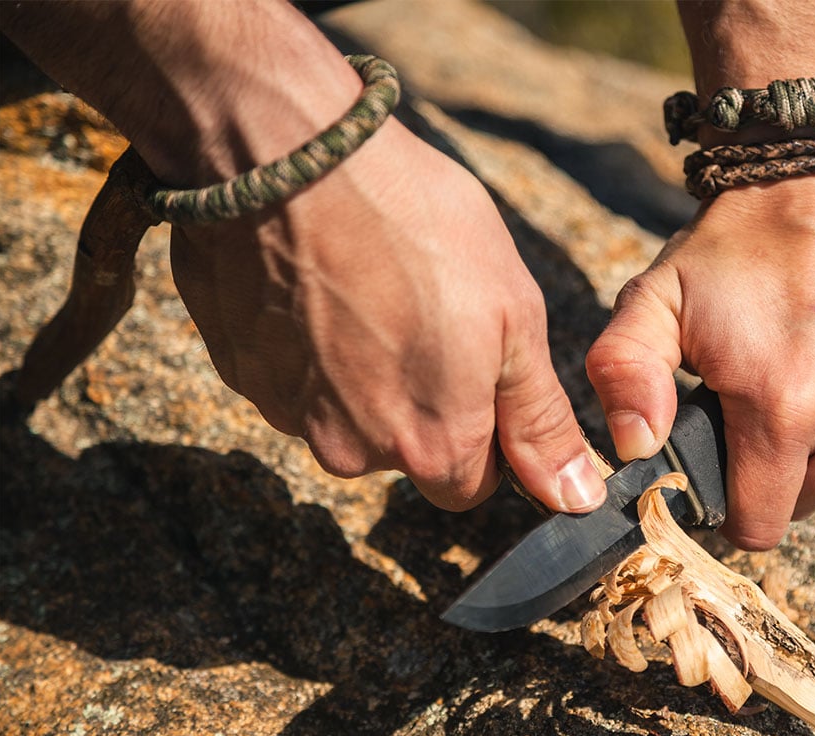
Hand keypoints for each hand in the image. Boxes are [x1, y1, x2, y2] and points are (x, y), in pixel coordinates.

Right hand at [169, 119, 606, 512]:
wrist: (287, 158)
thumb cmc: (416, 226)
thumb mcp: (513, 317)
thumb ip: (540, 420)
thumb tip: (574, 497)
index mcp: (432, 445)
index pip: (470, 484)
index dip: (483, 432)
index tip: (478, 371)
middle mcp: (354, 450)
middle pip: (403, 449)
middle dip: (420, 400)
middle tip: (424, 313)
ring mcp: (288, 413)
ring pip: (345, 414)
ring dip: (360, 370)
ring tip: (371, 288)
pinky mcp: (239, 371)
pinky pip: (290, 377)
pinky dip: (307, 344)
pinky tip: (320, 285)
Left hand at [586, 175, 814, 548]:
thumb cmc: (730, 242)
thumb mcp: (654, 300)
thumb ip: (624, 375)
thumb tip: (633, 449)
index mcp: (785, 410)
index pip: (758, 526)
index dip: (726, 509)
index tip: (712, 467)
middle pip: (804, 501)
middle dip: (769, 473)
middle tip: (745, 409)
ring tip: (790, 370)